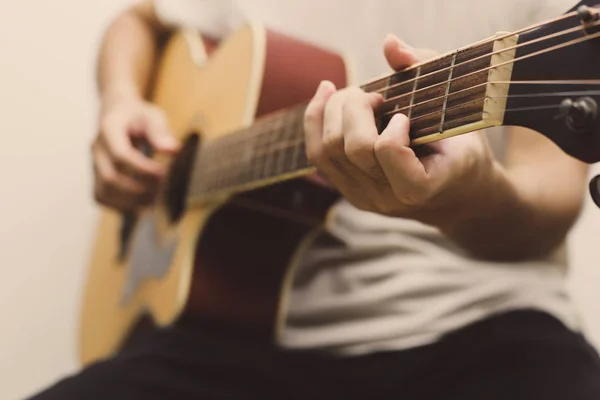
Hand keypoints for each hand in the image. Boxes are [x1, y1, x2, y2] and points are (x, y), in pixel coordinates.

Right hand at [92, 95, 178, 210]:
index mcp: (108, 129)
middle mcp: (96, 149)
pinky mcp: (96, 178)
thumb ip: (160, 131)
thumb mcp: (152, 115)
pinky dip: (122, 206)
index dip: (143, 169)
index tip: (165, 174)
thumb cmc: (138, 116)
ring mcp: (93, 165)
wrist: (118, 114)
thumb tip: (172, 150)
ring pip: (104, 192)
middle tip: (163, 191)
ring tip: (156, 201)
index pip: (121, 155)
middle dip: (138, 189)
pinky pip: (102, 198)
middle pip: (110, 178)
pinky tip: (144, 205)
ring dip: (131, 201)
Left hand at [303, 35, 496, 226]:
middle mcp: (387, 198)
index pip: (387, 150)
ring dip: (331, 110)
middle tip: (374, 96)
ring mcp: (363, 198)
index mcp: (420, 187)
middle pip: (352, 147)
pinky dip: (316, 120)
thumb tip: (389, 43)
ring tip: (352, 94)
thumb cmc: (460, 149)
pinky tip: (327, 95)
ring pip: (325, 151)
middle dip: (355, 108)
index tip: (405, 117)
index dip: (392, 125)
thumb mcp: (458, 110)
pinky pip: (317, 156)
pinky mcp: (347, 191)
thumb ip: (426, 70)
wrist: (455, 195)